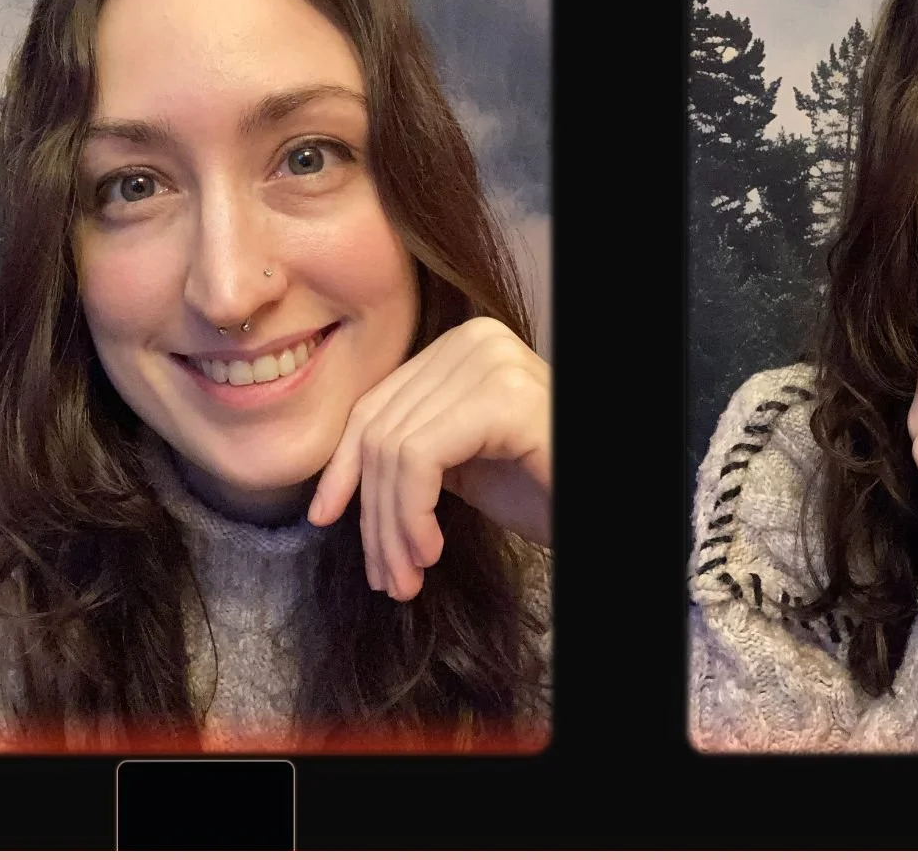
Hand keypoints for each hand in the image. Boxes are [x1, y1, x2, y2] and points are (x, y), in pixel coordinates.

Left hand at [307, 316, 551, 601]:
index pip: (375, 404)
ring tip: (406, 577)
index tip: (326, 519)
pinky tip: (431, 552)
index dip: (344, 467)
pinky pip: (419, 459)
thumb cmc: (543, 490)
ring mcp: (492, 361)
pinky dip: (412, 515)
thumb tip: (335, 484)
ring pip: (393, 450)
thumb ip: (406, 453)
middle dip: (372, 515)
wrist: (591, 508)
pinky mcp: (504, 397)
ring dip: (392, 529)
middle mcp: (474, 339)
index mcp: (459, 347)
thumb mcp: (458, 466)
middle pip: (380, 430)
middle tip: (387, 576)